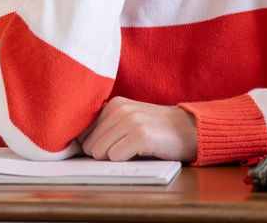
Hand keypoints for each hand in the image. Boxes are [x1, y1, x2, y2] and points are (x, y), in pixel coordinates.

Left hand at [78, 97, 197, 161]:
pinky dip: (125, 161)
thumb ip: (107, 127)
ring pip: (99, 152)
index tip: (109, 147)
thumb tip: (78, 145)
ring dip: (114, 158)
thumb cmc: (156, 130)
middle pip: (89, 145)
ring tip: (132, 150)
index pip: (83, 132)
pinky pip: (115, 157)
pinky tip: (140, 153)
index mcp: (114, 104)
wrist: (188, 129)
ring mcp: (130, 121)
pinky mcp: (141, 135)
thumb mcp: (129, 120)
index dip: (93, 145)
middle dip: (103, 154)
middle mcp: (120, 109)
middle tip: (124, 151)